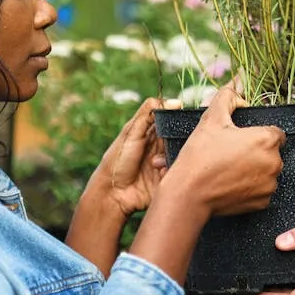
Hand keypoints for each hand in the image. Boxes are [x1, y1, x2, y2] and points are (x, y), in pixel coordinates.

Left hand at [86, 97, 174, 217]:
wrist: (112, 193)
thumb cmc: (117, 160)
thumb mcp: (131, 132)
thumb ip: (149, 113)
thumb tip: (175, 101)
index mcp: (153, 133)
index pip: (173, 121)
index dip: (179, 120)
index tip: (180, 120)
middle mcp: (162, 147)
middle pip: (181, 138)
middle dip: (176, 140)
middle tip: (164, 145)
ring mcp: (166, 162)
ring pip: (182, 154)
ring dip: (170, 157)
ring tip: (154, 163)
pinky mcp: (169, 178)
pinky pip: (179, 171)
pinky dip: (170, 171)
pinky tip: (158, 173)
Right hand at [129, 85, 285, 284]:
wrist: (189, 194)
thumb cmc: (200, 155)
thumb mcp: (211, 119)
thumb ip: (228, 96)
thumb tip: (237, 79)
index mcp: (267, 140)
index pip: (275, 132)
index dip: (257, 133)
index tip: (240, 138)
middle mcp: (275, 163)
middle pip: (272, 152)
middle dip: (256, 151)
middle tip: (230, 153)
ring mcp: (270, 185)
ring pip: (267, 171)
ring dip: (254, 169)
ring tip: (229, 169)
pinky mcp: (263, 203)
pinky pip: (261, 190)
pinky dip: (250, 187)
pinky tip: (232, 183)